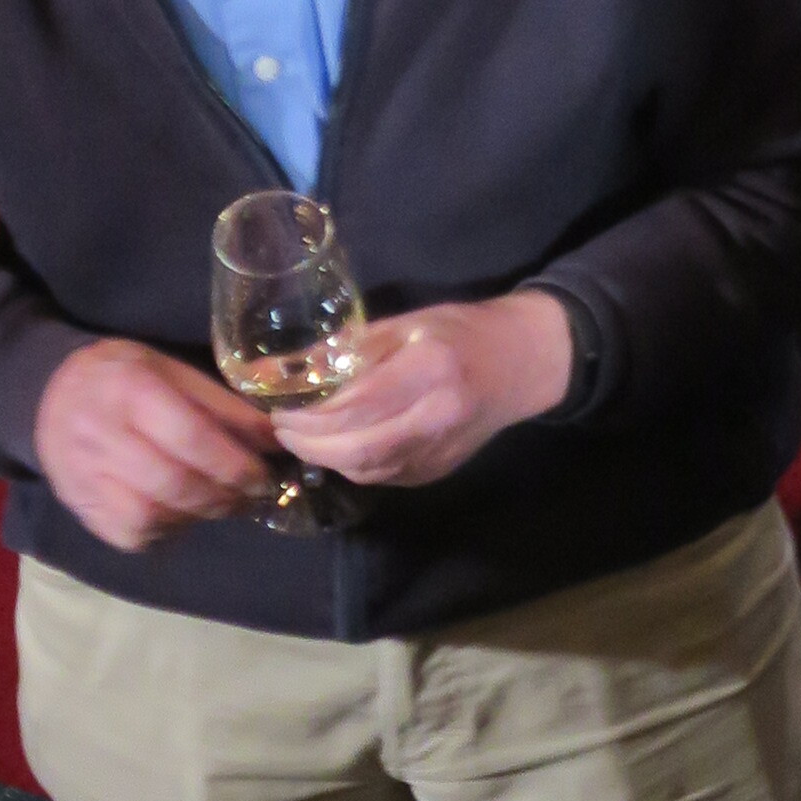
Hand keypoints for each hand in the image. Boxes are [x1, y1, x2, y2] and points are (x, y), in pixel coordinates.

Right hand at [34, 335, 273, 547]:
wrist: (50, 394)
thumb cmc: (123, 376)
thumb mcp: (172, 370)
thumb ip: (220, 404)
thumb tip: (274, 437)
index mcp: (131, 389)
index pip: (191, 437)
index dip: (234, 464)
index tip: (264, 475)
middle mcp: (102, 434)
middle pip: (172, 482)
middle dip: (222, 496)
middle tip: (250, 497)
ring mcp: (84, 475)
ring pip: (149, 516)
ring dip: (195, 517)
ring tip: (219, 505)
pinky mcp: (78, 505)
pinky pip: (127, 536)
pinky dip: (163, 532)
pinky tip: (181, 516)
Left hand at [288, 288, 576, 489]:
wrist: (521, 363)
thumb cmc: (461, 332)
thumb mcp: (405, 324)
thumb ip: (346, 349)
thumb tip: (281, 368)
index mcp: (430, 371)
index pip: (357, 408)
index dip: (310, 417)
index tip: (279, 408)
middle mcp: (437, 419)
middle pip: (359, 451)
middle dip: (310, 445)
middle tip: (281, 428)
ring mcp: (439, 452)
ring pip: (368, 471)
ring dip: (326, 458)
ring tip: (302, 436)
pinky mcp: (437, 470)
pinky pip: (383, 476)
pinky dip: (352, 464)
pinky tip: (338, 444)